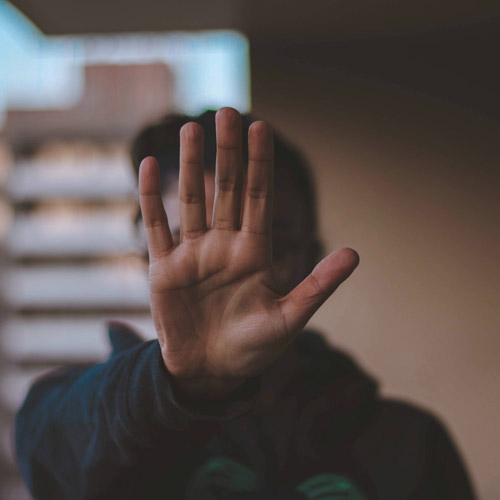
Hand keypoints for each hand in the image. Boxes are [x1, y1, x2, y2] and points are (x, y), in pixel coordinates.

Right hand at [139, 108, 358, 400]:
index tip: (260, 127)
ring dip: (192, 166)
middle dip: (228, 152)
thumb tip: (356, 254)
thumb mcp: (291, 319)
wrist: (212, 372)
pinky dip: (152, 198)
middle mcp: (224, 245)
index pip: (259, 197)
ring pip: (193, 199)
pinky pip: (157, 226)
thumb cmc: (254, 349)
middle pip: (228, 189)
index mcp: (255, 252)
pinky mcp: (164, 268)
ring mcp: (193, 254)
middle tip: (227, 111)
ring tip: (192, 129)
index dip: (260, 163)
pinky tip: (150, 167)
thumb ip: (318, 285)